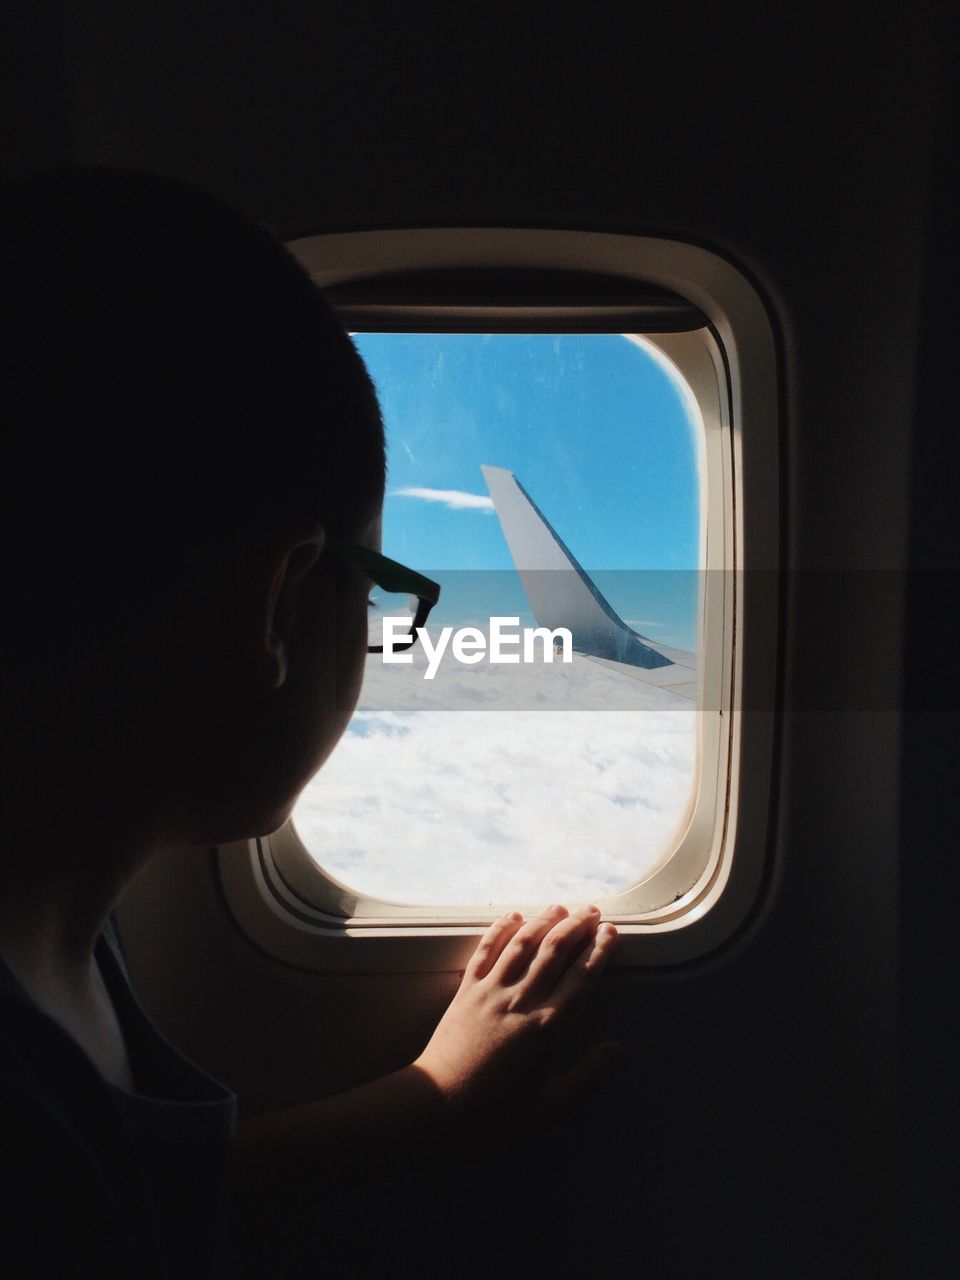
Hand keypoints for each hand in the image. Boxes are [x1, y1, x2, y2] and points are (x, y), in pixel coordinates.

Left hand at [414, 904, 620, 1123]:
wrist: (436, 1109)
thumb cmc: (495, 1116)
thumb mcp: (550, 1107)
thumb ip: (587, 1075)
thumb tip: (619, 1050)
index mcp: (547, 1028)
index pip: (581, 979)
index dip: (599, 952)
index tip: (611, 932)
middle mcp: (521, 1001)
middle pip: (554, 951)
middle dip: (576, 926)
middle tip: (592, 911)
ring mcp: (491, 992)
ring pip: (522, 943)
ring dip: (543, 921)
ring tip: (560, 907)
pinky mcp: (466, 991)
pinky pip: (485, 951)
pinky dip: (500, 929)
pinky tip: (513, 916)